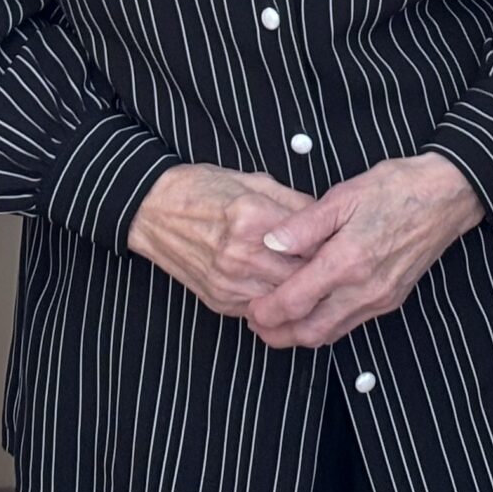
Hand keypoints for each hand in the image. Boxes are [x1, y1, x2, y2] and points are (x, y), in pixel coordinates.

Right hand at [127, 164, 317, 317]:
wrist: (153, 210)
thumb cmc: (203, 189)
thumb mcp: (255, 181)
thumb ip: (293, 202)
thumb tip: (326, 219)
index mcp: (253, 218)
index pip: (309, 243)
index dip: (329, 245)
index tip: (339, 243)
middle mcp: (241, 254)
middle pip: (300, 278)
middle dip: (320, 273)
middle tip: (332, 265)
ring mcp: (228, 282)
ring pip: (282, 300)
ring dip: (299, 292)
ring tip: (312, 279)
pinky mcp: (219, 300)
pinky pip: (260, 310)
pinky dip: (274, 301)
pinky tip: (281, 287)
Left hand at [245, 154, 484, 349]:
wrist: (446, 195)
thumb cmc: (397, 187)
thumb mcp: (345, 195)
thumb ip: (305, 224)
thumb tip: (271, 242)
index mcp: (348, 260)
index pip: (296, 302)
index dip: (267, 312)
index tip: (250, 310)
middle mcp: (364, 288)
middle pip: (311, 331)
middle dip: (279, 334)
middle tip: (257, 324)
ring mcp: (380, 298)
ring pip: (332, 333)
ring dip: (301, 334)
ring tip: (279, 322)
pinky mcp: (391, 299)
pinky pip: (351, 323)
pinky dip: (326, 325)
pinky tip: (314, 310)